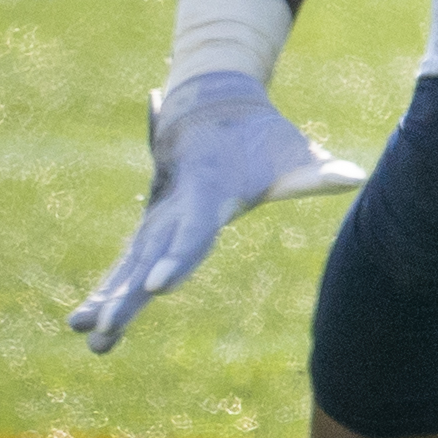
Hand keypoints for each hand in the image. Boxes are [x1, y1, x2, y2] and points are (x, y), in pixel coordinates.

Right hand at [69, 72, 367, 353]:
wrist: (213, 105)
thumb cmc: (265, 138)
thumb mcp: (295, 154)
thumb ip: (318, 172)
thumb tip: (355, 176)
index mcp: (209, 192)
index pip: (193, 233)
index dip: (177, 259)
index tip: (156, 287)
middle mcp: (175, 208)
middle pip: (148, 257)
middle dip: (125, 295)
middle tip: (99, 328)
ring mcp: (159, 217)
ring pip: (129, 262)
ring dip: (106, 297)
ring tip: (83, 332)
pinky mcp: (152, 226)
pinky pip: (126, 262)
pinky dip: (107, 288)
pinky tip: (84, 323)